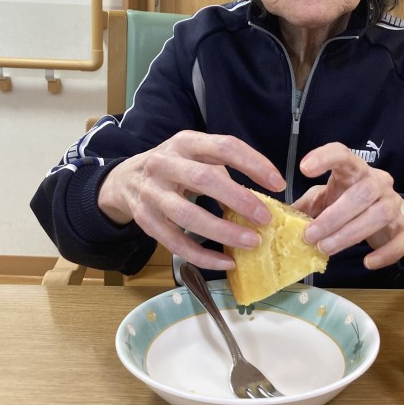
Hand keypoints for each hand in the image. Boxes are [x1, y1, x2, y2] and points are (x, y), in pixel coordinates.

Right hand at [98, 131, 285, 270]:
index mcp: (185, 142)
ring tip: (251, 243)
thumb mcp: (196, 155)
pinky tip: (226, 262)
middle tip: (265, 218)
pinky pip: (175, 243)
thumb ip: (224, 171)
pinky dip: (202, 256)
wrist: (125, 179)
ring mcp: (151, 192)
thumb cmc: (175, 167)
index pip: (224, 146)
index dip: (253, 163)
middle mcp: (164, 163)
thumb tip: (264, 199)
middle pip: (204, 179)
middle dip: (238, 199)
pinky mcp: (145, 220)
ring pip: (187, 215)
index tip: (278, 183)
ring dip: (222, 231)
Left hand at [293, 142, 403, 269]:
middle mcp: (378, 182)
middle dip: (333, 216)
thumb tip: (278, 216)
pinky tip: (367, 263)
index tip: (303, 168)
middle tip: (309, 235)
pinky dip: (384, 253)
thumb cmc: (346, 204)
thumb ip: (304, 206)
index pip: (343, 155)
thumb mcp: (323, 200)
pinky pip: (401, 240)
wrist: (381, 218)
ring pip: (378, 215)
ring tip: (325, 248)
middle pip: (362, 193)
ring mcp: (395, 203)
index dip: (325, 158)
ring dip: (349, 234)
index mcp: (355, 170)